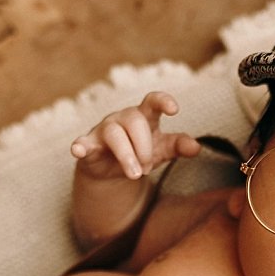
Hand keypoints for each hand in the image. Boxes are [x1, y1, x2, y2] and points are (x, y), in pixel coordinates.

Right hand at [70, 90, 200, 180]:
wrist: (113, 171)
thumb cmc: (140, 152)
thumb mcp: (162, 150)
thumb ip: (178, 146)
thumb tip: (196, 147)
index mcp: (144, 116)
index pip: (152, 101)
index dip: (163, 101)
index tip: (174, 110)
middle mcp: (123, 119)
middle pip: (134, 121)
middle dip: (144, 146)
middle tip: (148, 168)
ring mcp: (104, 130)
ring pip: (114, 134)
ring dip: (126, 155)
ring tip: (135, 174)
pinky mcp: (88, 145)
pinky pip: (83, 142)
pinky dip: (80, 146)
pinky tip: (78, 150)